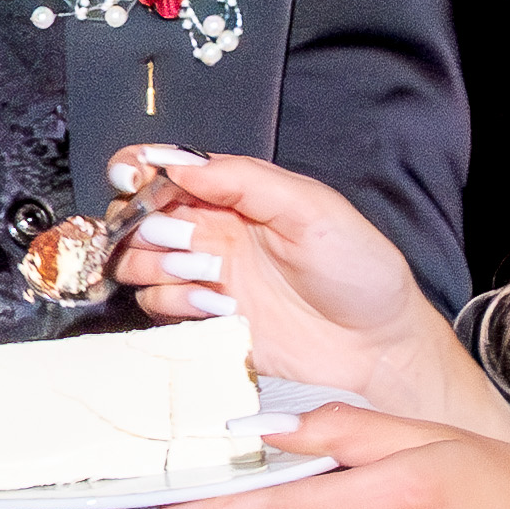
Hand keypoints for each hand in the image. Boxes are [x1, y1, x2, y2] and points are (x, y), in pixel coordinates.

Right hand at [96, 144, 447, 406]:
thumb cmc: (359, 272)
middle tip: (183, 240)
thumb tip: (182, 163)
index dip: (138, 168)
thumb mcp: (312, 209)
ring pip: (139, 263)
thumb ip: (245, 180)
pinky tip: (217, 308)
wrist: (377, 345)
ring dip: (158, 266)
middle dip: (143, 225)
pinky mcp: (205, 322)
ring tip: (207, 275)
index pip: (166, 169)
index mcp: (235, 195)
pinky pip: (159, 308)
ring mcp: (206, 278)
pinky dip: (176, 305)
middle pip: (138, 217)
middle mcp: (213, 233)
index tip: (132, 178)